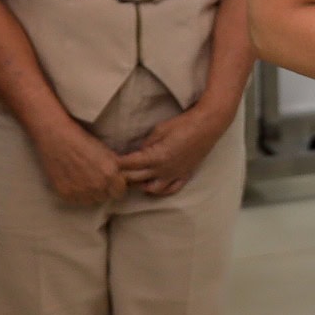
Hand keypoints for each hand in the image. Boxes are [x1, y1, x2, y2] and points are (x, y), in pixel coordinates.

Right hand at [30, 115, 125, 206]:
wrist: (55, 136)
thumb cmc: (82, 139)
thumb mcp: (106, 151)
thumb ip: (118, 167)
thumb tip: (127, 177)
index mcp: (109, 174)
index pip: (120, 192)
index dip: (116, 185)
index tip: (111, 179)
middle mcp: (96, 186)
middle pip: (105, 197)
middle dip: (103, 189)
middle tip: (95, 176)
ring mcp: (80, 192)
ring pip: (91, 201)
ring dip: (90, 193)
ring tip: (83, 178)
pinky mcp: (65, 194)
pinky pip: (76, 201)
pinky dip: (76, 193)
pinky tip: (73, 180)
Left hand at [118, 98, 234, 195]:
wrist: (208, 126)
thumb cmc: (183, 124)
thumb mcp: (159, 130)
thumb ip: (146, 144)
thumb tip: (138, 152)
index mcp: (156, 157)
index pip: (130, 164)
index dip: (117, 164)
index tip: (107, 162)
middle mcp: (163, 170)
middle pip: (136, 179)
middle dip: (123, 176)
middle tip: (113, 173)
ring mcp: (174, 174)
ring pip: (151, 189)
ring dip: (139, 186)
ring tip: (132, 180)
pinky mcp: (184, 175)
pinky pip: (170, 189)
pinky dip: (159, 190)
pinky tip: (153, 186)